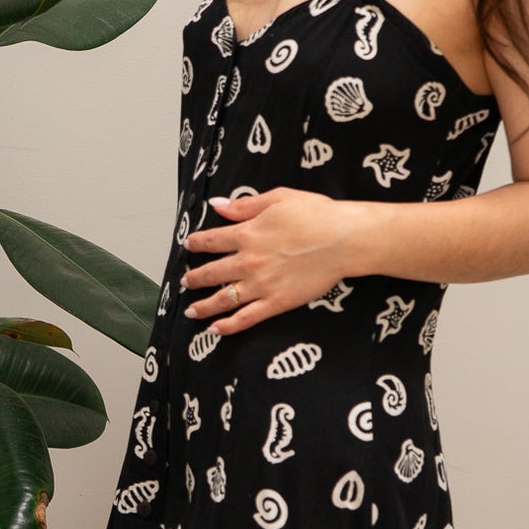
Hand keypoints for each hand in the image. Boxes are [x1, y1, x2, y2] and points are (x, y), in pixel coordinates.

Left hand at [182, 190, 375, 333]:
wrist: (343, 239)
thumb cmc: (317, 214)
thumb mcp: (278, 198)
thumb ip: (245, 205)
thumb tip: (218, 205)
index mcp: (247, 233)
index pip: (211, 240)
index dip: (196, 243)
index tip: (189, 245)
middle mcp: (248, 261)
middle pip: (211, 272)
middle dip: (194, 278)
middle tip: (185, 281)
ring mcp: (260, 284)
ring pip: (222, 299)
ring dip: (203, 306)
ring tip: (191, 311)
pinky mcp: (276, 302)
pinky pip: (246, 318)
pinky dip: (227, 326)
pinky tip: (214, 330)